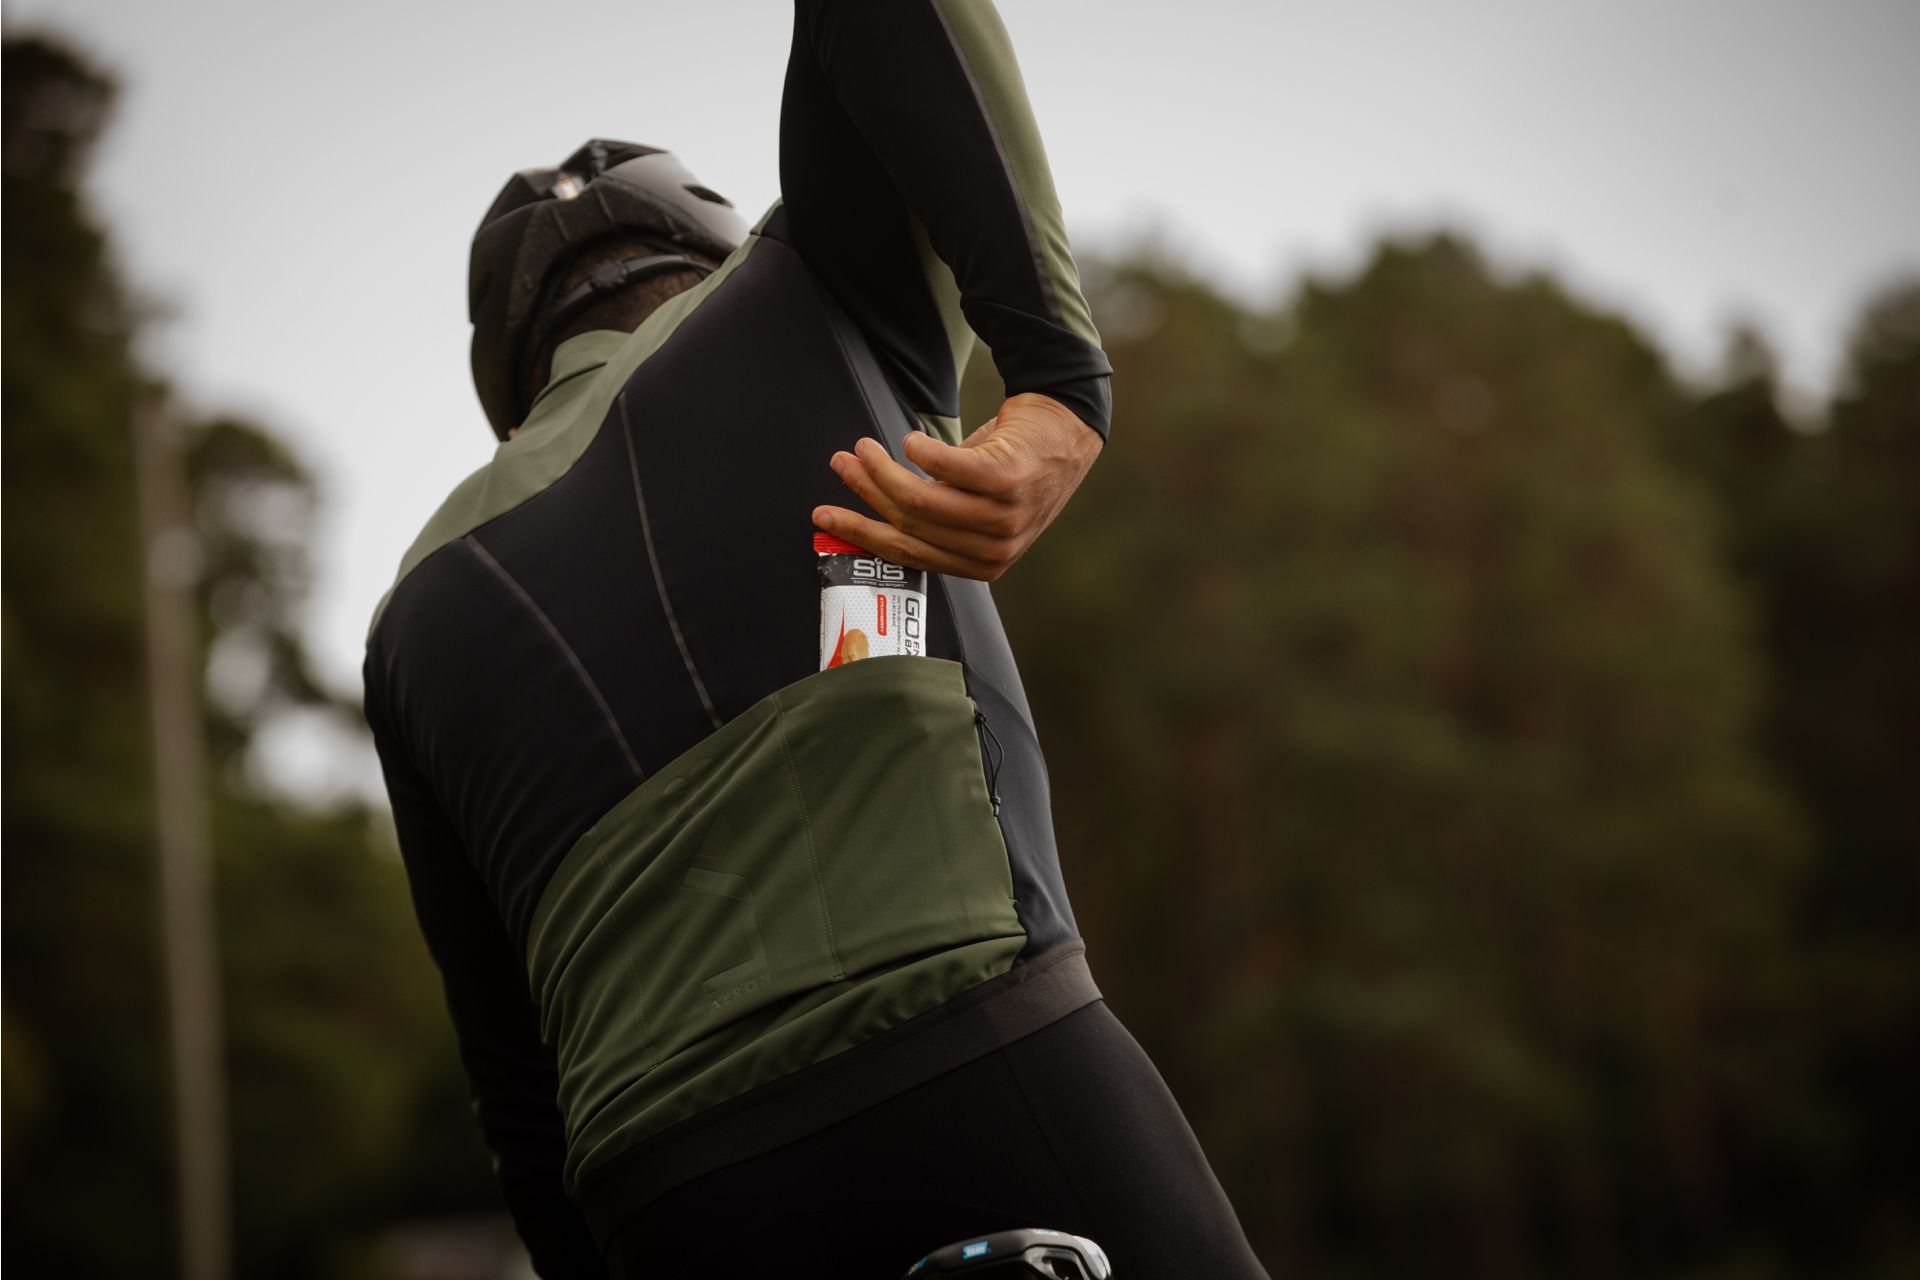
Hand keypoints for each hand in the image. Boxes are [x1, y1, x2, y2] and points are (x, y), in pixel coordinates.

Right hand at [812, 393, 1103, 581]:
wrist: (1067, 429)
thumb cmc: (1015, 467)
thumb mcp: (979, 510)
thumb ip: (938, 521)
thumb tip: (873, 510)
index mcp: (983, 565)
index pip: (908, 554)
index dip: (861, 533)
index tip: (826, 515)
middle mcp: (995, 547)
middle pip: (909, 524)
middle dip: (865, 493)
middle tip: (841, 464)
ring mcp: (1005, 515)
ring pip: (921, 499)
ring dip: (883, 469)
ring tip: (864, 446)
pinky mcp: (1008, 477)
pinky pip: (946, 467)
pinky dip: (919, 451)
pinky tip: (910, 440)